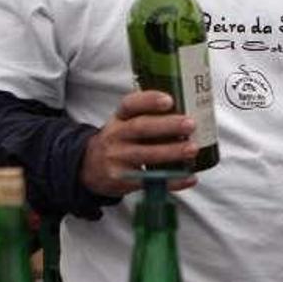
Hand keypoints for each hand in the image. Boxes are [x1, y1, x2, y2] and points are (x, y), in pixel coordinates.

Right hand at [80, 90, 198, 196]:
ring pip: (145, 155)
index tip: (169, 100)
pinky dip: (172, 180)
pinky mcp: (122, 181)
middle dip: (167, 125)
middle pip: (140, 128)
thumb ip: (148, 115)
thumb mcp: (124, 122)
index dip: (149, 101)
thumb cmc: (119, 140)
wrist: (89, 168)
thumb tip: (191, 109)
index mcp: (119, 117)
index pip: (130, 104)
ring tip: (193, 148)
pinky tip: (189, 176)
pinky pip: (149, 181)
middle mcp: (115, 135)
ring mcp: (117, 159)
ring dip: (171, 152)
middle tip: (191, 124)